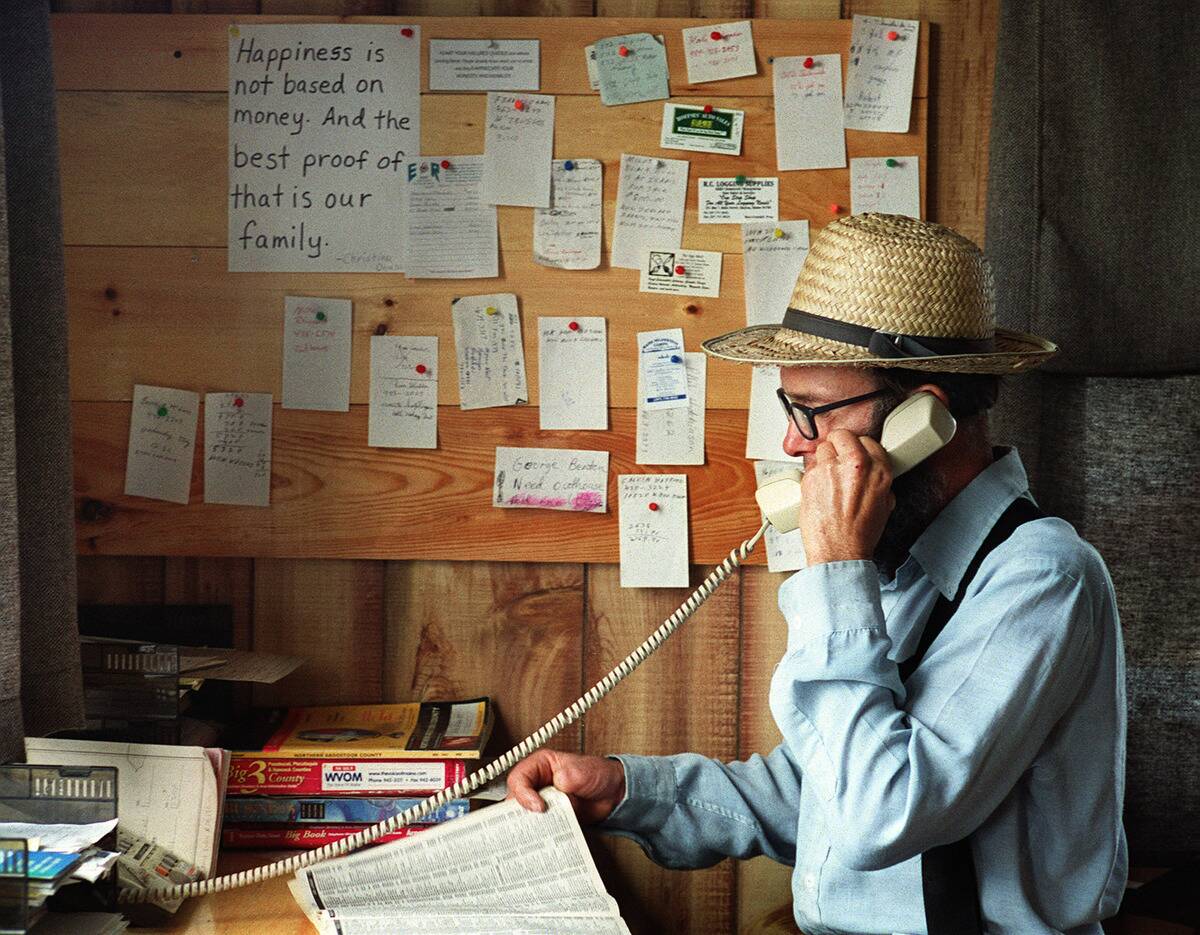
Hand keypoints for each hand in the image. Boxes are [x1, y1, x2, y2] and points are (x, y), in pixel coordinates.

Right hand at [506, 749, 625, 824]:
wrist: (613, 795)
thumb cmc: (598, 775)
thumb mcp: (584, 771)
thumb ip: (570, 776)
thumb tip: (558, 783)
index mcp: (540, 765)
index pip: (519, 778)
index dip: (523, 794)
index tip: (538, 807)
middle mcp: (537, 784)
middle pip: (515, 799)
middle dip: (520, 813)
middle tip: (529, 825)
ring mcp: (542, 801)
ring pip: (524, 815)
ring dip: (529, 825)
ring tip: (535, 834)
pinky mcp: (549, 817)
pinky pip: (538, 827)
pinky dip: (539, 833)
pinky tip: (544, 839)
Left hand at [799, 429, 894, 564]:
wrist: (839, 552)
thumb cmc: (860, 534)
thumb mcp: (884, 504)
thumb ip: (878, 481)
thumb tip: (871, 470)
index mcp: (879, 470)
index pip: (866, 440)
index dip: (858, 448)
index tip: (854, 454)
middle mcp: (855, 465)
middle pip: (842, 435)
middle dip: (839, 445)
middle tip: (837, 459)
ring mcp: (830, 469)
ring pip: (823, 448)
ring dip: (824, 460)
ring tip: (828, 479)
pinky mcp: (810, 477)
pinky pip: (810, 466)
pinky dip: (813, 475)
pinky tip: (819, 491)